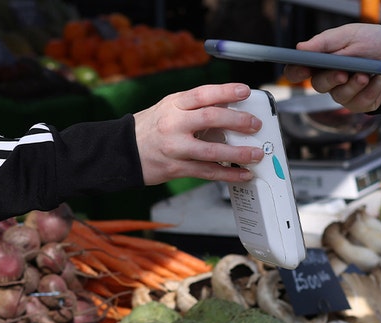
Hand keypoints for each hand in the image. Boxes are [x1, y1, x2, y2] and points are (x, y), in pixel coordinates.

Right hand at [133, 83, 265, 184]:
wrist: (123, 151)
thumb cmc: (151, 128)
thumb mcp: (169, 108)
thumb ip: (195, 107)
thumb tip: (230, 106)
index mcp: (174, 104)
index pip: (203, 94)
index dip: (226, 91)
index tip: (245, 91)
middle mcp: (174, 124)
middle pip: (211, 118)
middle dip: (238, 121)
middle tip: (255, 125)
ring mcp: (175, 148)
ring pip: (212, 151)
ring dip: (238, 154)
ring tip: (256, 154)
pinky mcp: (177, 168)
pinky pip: (208, 172)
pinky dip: (229, 174)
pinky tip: (243, 173)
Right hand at [283, 23, 380, 112]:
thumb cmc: (371, 41)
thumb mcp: (349, 35)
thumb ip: (325, 43)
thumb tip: (301, 48)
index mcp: (321, 60)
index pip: (298, 70)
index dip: (296, 72)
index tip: (303, 69)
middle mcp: (329, 79)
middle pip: (318, 86)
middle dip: (331, 79)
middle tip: (343, 73)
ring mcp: (343, 93)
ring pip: (339, 96)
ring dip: (354, 85)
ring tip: (367, 74)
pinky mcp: (359, 104)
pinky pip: (360, 103)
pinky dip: (372, 89)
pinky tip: (379, 79)